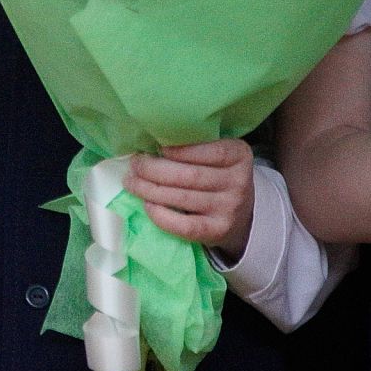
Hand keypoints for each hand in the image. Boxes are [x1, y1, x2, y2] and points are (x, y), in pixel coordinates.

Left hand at [126, 138, 255, 260]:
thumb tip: (148, 140)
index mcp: (238, 155)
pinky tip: (147, 205)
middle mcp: (239, 182)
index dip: (178, 149)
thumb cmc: (215, 177)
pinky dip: (160, 215)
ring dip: (148, 189)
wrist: (237, 216)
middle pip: (189, 174)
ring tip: (131, 182)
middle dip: (153, 169)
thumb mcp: (214, 155)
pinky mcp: (219, 231)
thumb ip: (192, 145)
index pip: (208, 149)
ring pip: (182, 197)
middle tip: (134, 165)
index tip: (155, 147)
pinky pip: (185, 225)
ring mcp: (230, 208)